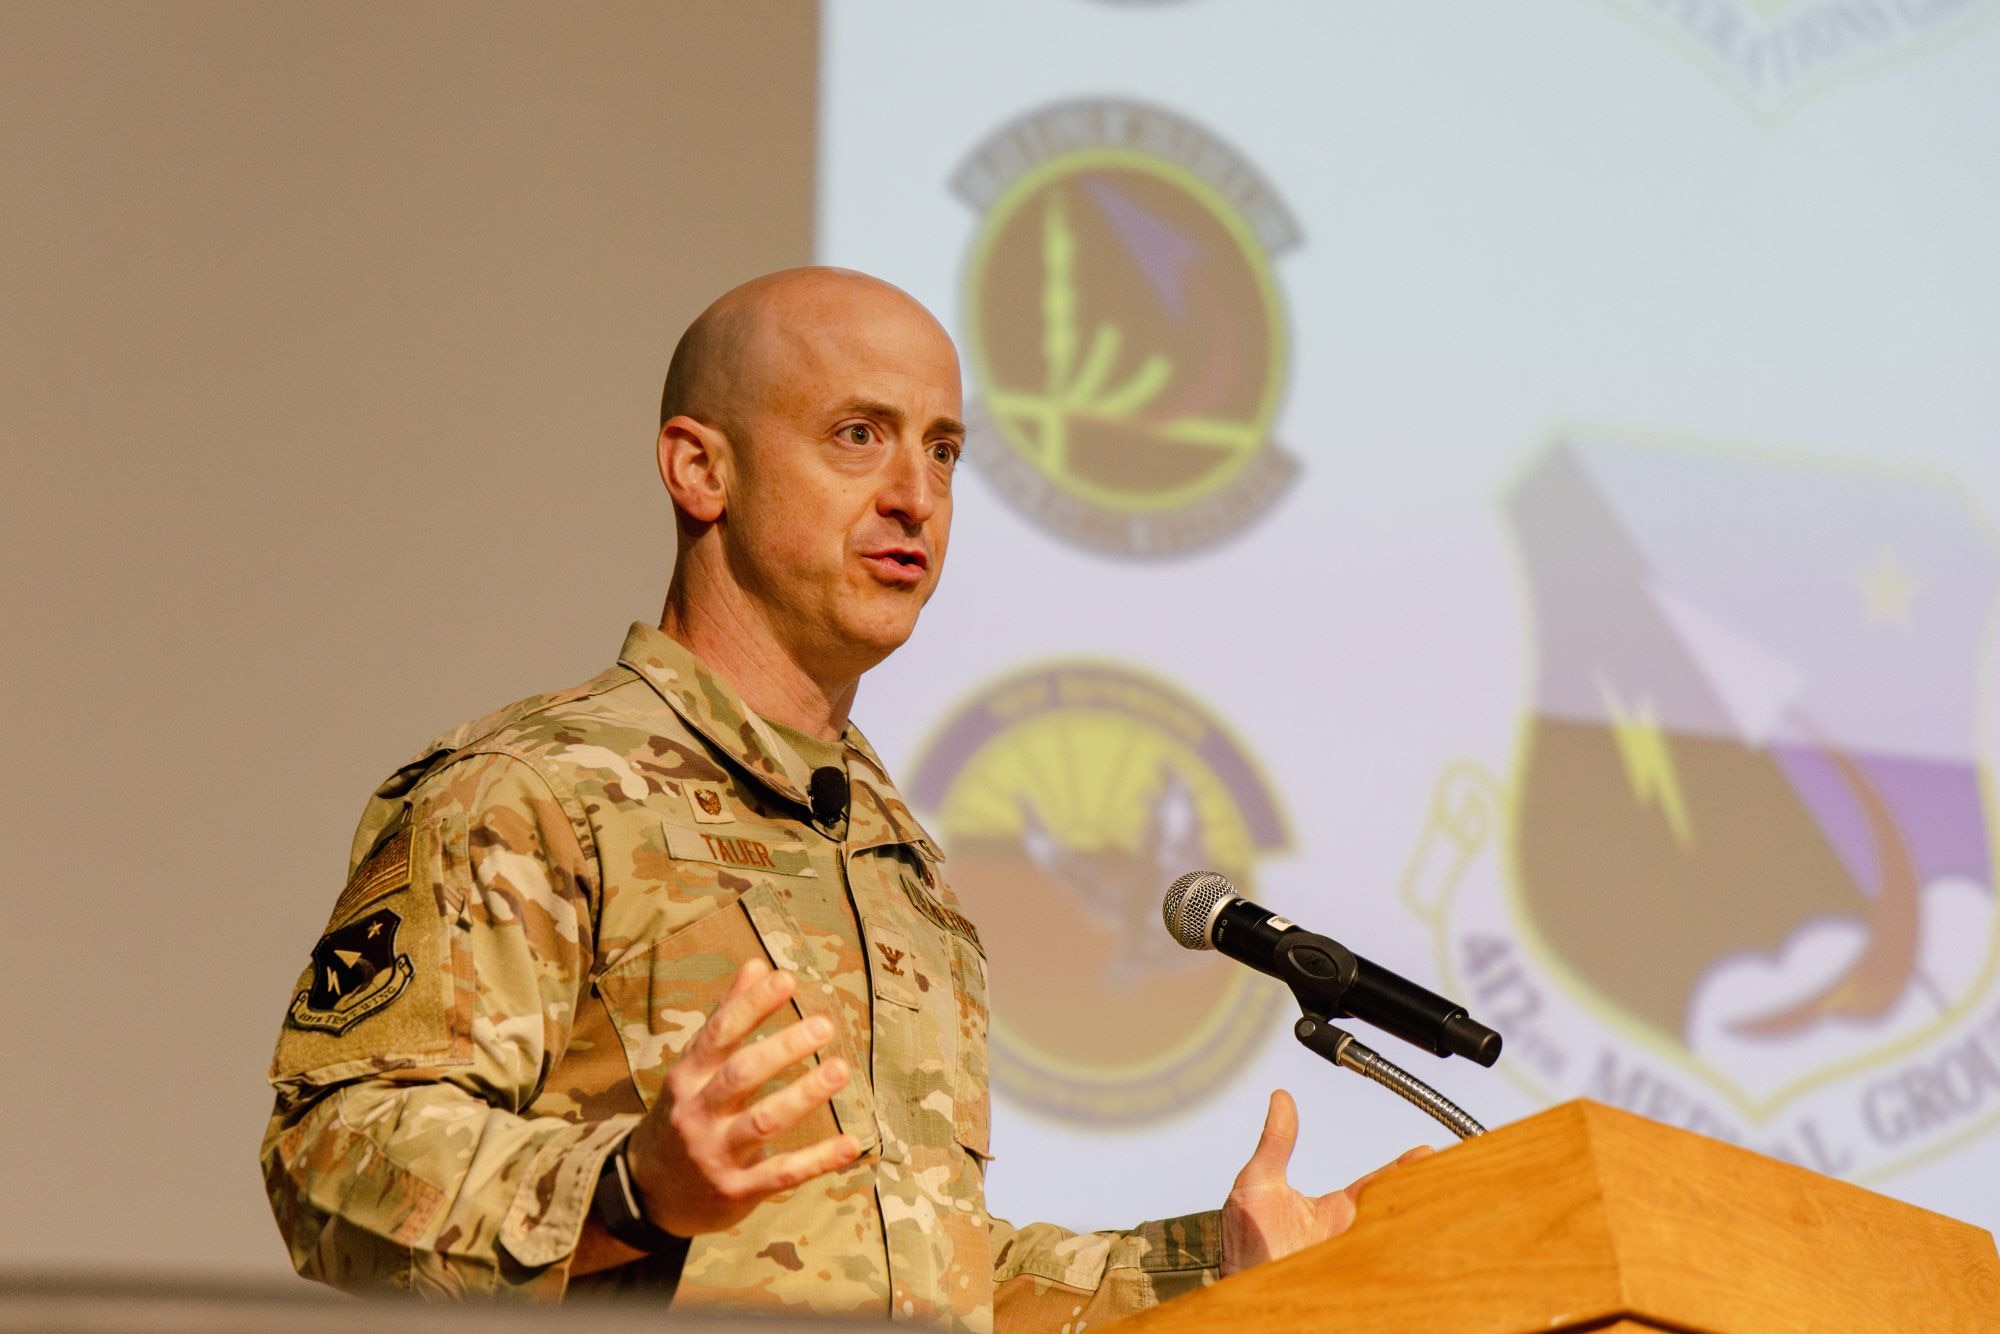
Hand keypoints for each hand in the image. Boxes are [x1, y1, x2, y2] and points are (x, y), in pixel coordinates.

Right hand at [623, 958, 861, 1237]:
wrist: (652, 1193)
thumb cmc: (685, 1114)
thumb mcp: (695, 1068)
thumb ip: (728, 1017)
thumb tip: (757, 964)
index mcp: (688, 1076)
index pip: (719, 1034)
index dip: (752, 1005)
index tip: (787, 978)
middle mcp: (698, 1113)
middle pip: (740, 1075)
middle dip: (782, 1049)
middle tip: (824, 1025)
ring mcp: (716, 1154)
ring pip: (763, 1122)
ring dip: (803, 1095)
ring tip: (840, 1069)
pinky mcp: (736, 1190)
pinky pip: (781, 1174)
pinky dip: (818, 1160)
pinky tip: (851, 1144)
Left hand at [1219, 1089, 1433, 1275]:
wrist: (1236, 1278)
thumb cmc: (1244, 1238)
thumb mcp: (1260, 1178)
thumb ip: (1276, 1140)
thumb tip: (1280, 1099)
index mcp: (1334, 1210)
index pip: (1376, 1184)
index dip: (1401, 1169)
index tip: (1425, 1152)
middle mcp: (1347, 1234)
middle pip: (1394, 1211)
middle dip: (1422, 1194)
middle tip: (1448, 1175)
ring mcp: (1350, 1257)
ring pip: (1394, 1240)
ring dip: (1417, 1223)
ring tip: (1445, 1202)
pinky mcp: (1348, 1278)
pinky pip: (1384, 1270)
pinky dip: (1403, 1258)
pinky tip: (1423, 1244)